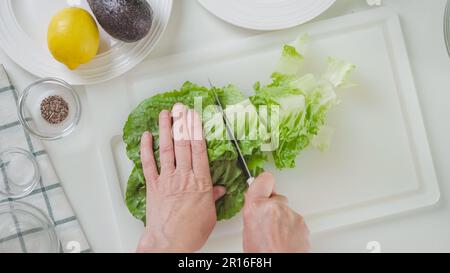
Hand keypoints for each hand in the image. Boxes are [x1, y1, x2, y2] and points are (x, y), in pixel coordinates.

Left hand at [137, 104, 225, 252]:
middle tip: (181, 107)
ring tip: (166, 114)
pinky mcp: (153, 186)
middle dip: (182, 123)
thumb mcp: (210, 214)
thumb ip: (213, 197)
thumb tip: (220, 189)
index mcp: (200, 181)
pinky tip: (146, 136)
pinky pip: (148, 164)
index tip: (195, 116)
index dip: (196, 129)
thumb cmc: (190, 232)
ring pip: (166, 149)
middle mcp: (183, 176)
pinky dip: (146, 149)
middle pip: (183, 144)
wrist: (169, 242)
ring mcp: (166, 179)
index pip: (199, 149)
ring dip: (166, 129)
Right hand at [243, 172, 309, 252]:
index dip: (263, 183)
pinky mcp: (302, 222)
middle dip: (273, 206)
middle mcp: (275, 207)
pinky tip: (284, 239)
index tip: (262, 185)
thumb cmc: (261, 254)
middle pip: (276, 197)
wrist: (279, 263)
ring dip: (282, 219)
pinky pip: (294, 220)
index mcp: (256, 207)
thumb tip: (257, 207)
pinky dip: (291, 227)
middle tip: (267, 222)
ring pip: (286, 210)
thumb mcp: (247, 230)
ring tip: (276, 236)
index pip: (263, 179)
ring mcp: (290, 214)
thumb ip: (254, 213)